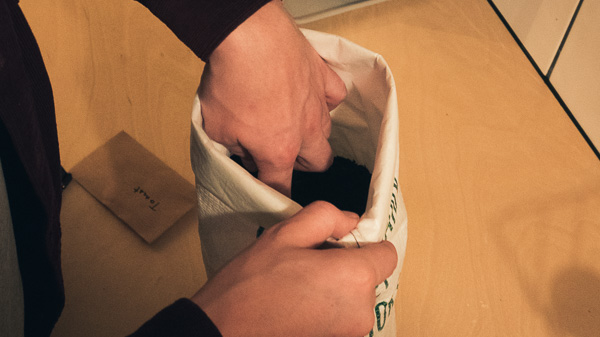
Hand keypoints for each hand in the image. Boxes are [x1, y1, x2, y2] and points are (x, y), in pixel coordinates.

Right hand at [191, 202, 397, 336]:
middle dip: (347, 264)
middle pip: (371, 276)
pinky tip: (298, 302)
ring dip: (337, 286)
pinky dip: (329, 306)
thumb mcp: (286, 233)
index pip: (387, 253)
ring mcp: (351, 333)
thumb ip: (327, 216)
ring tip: (299, 283)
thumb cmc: (252, 284)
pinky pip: (344, 315)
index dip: (364, 242)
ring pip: (356, 296)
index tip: (336, 242)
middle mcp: (362, 310)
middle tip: (308, 261)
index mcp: (355, 277)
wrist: (225, 330)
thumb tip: (350, 221)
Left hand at [198, 0, 346, 195]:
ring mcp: (319, 104)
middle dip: (302, 165)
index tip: (269, 191)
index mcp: (278, 151)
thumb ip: (234, 148)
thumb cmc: (230, 81)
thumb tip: (243, 151)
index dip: (274, 193)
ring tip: (292, 121)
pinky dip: (324, 100)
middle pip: (318, 164)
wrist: (249, 37)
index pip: (280, 185)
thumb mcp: (216, 128)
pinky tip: (309, 95)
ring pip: (327, 132)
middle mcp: (306, 132)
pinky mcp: (324, 77)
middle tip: (282, 152)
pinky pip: (335, 97)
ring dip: (312, 134)